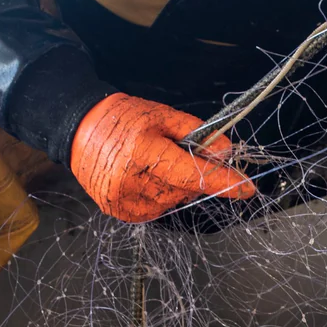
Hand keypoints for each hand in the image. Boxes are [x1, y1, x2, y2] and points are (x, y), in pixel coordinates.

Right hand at [70, 93, 255, 222]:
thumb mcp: (162, 114)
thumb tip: (227, 153)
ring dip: (176, 186)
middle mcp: (131, 181)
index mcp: (142, 152)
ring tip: (153, 162)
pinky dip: (161, 195)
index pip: (193, 174)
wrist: (79, 128)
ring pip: (173, 201)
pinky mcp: (119, 211)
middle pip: (186, 189)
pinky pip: (156, 210)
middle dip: (193, 174)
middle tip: (177, 154)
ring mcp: (122, 200)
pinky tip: (146, 177)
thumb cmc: (124, 118)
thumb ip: (197, 133)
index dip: (223, 182)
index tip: (247, 188)